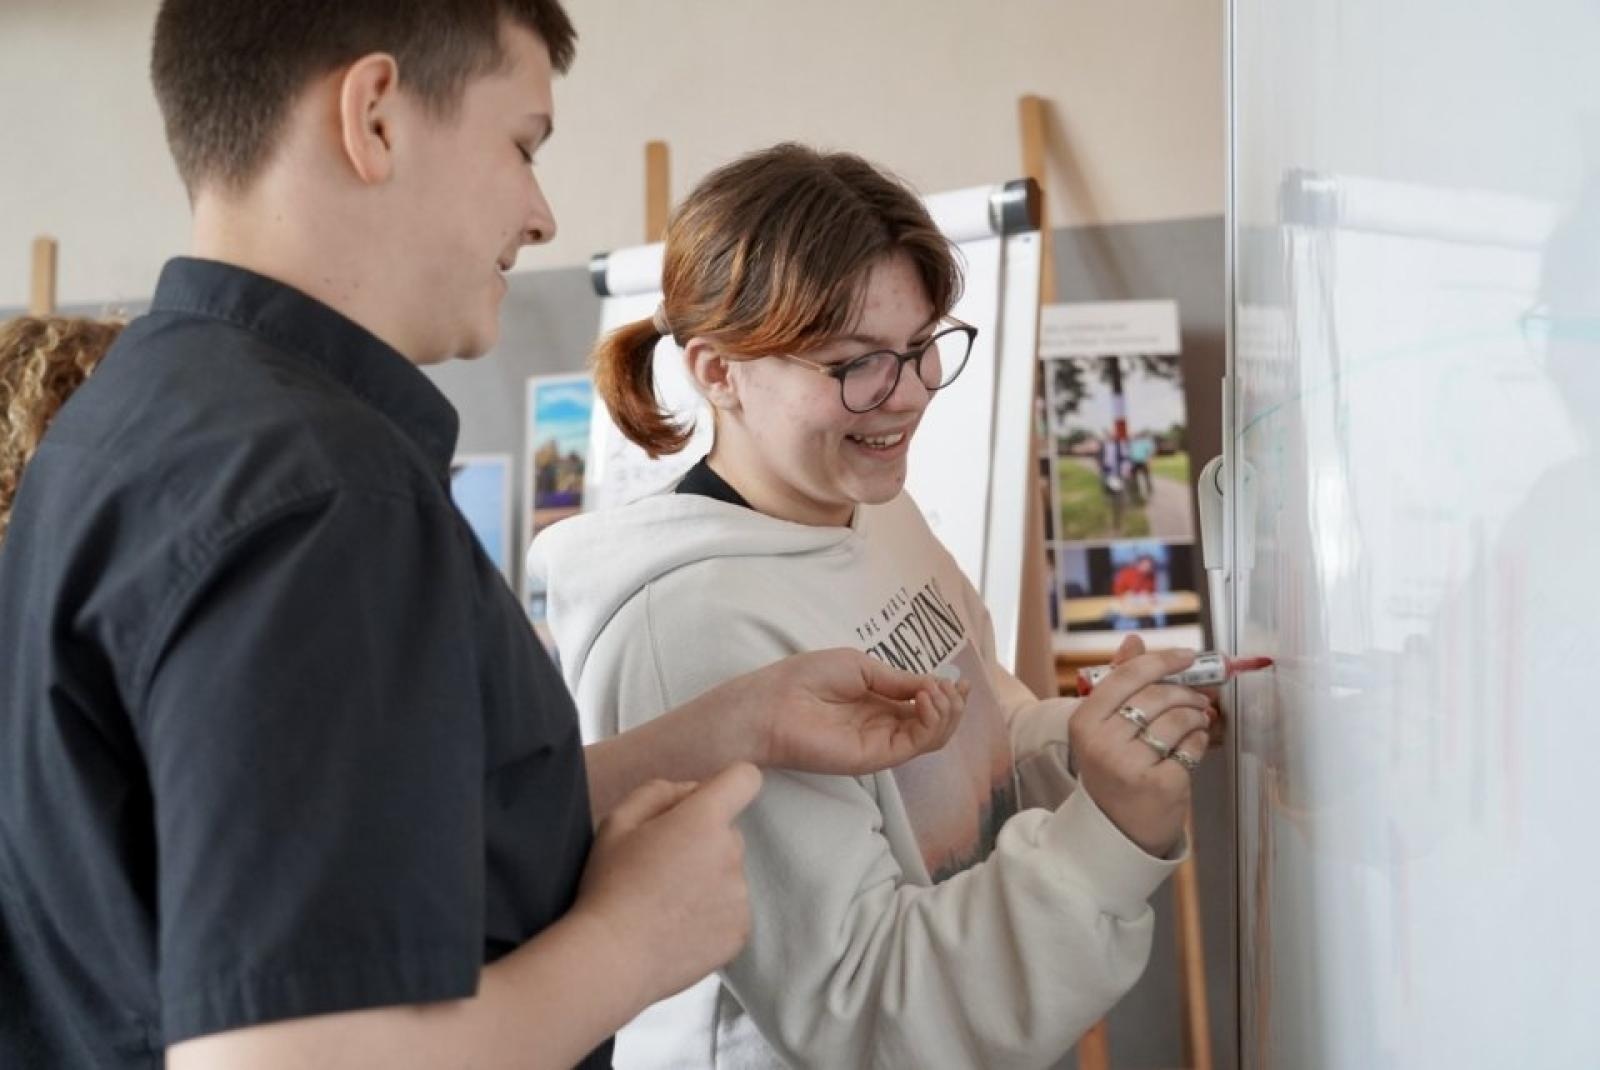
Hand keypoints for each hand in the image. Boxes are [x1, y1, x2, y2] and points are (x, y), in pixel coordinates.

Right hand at [572, 763, 761, 1005]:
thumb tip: (692, 790)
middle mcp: (732, 853)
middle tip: (662, 867)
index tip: (705, 803)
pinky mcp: (740, 931)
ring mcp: (740, 896)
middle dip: (703, 841)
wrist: (612, 959)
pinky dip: (710, 915)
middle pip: (729, 833)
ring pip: (729, 874)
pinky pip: (730, 910)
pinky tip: (676, 926)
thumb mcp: (618, 822)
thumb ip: (660, 792)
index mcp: (704, 819)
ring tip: (665, 903)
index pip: (745, 779)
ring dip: (707, 880)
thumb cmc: (609, 886)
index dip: (727, 785)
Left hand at [738, 648, 966, 774]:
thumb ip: (897, 680)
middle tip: (952, 687)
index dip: (947, 694)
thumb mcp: (860, 666)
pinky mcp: (874, 759)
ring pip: (931, 738)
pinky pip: (915, 746)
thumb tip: (933, 684)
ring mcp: (880, 743)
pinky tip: (924, 700)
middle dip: (952, 704)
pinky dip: (930, 723)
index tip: (959, 680)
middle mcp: (883, 725)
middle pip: (934, 724)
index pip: (924, 705)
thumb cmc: (805, 679)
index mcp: (879, 702)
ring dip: (946, 713)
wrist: (771, 703)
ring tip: (936, 692)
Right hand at [1070, 639, 1211, 856]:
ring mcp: (1132, 766)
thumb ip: (1118, 682)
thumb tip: (1133, 641)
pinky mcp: (1161, 785)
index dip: (1162, 661)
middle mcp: (1104, 742)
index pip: (1128, 676)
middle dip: (1186, 692)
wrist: (1115, 829)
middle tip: (1198, 697)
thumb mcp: (1103, 727)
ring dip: (1196, 716)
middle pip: (1157, 696)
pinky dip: (1199, 741)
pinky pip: (1192, 747)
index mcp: (1084, 722)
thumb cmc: (1111, 770)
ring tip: (1197, 720)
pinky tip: (1193, 745)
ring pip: (1178, 720)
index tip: (1187, 656)